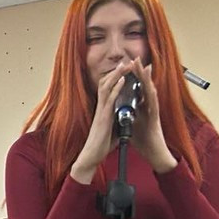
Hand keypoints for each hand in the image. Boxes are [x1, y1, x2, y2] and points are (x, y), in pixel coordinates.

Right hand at [71, 60, 133, 183]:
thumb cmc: (101, 145)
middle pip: (107, 83)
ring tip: (125, 64)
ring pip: (107, 87)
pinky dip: (116, 87)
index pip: (109, 89)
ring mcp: (101, 111)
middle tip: (127, 61)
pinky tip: (123, 79)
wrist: (91, 157)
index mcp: (104, 110)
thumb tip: (125, 116)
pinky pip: (110, 99)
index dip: (117, 78)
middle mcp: (101, 108)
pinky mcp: (103, 117)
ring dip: (117, 74)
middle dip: (118, 72)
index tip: (126, 70)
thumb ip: (117, 120)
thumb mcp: (112, 129)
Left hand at [130, 60, 176, 172]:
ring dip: (147, 79)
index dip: (132, 77)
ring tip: (144, 67)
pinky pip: (153, 106)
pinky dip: (151, 96)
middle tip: (136, 58)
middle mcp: (148, 107)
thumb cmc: (144, 141)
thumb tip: (119, 109)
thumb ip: (127, 114)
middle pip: (143, 86)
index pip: (136, 89)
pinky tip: (149, 88)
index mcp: (141, 108)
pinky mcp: (155, 120)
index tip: (127, 65)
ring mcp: (153, 112)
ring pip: (150, 92)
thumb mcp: (131, 124)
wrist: (154, 154)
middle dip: (139, 72)